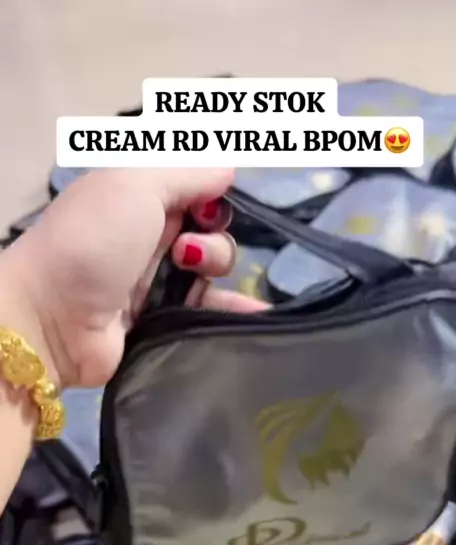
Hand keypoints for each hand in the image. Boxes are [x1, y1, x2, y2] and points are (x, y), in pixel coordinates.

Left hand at [0, 167, 267, 388]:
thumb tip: (230, 167)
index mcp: (138, 195)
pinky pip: (209, 309)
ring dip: (217, 265)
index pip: (194, 186)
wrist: (53, 319)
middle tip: (185, 247)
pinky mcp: (164, 320)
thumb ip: (188, 171)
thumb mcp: (136, 183)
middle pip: (209, 227)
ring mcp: (156, 280)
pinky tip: (256, 312)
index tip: (210, 201)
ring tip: (190, 274)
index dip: (211, 192)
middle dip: (213, 232)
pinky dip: (234, 309)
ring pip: (212, 269)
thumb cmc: (92, 240)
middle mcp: (149, 235)